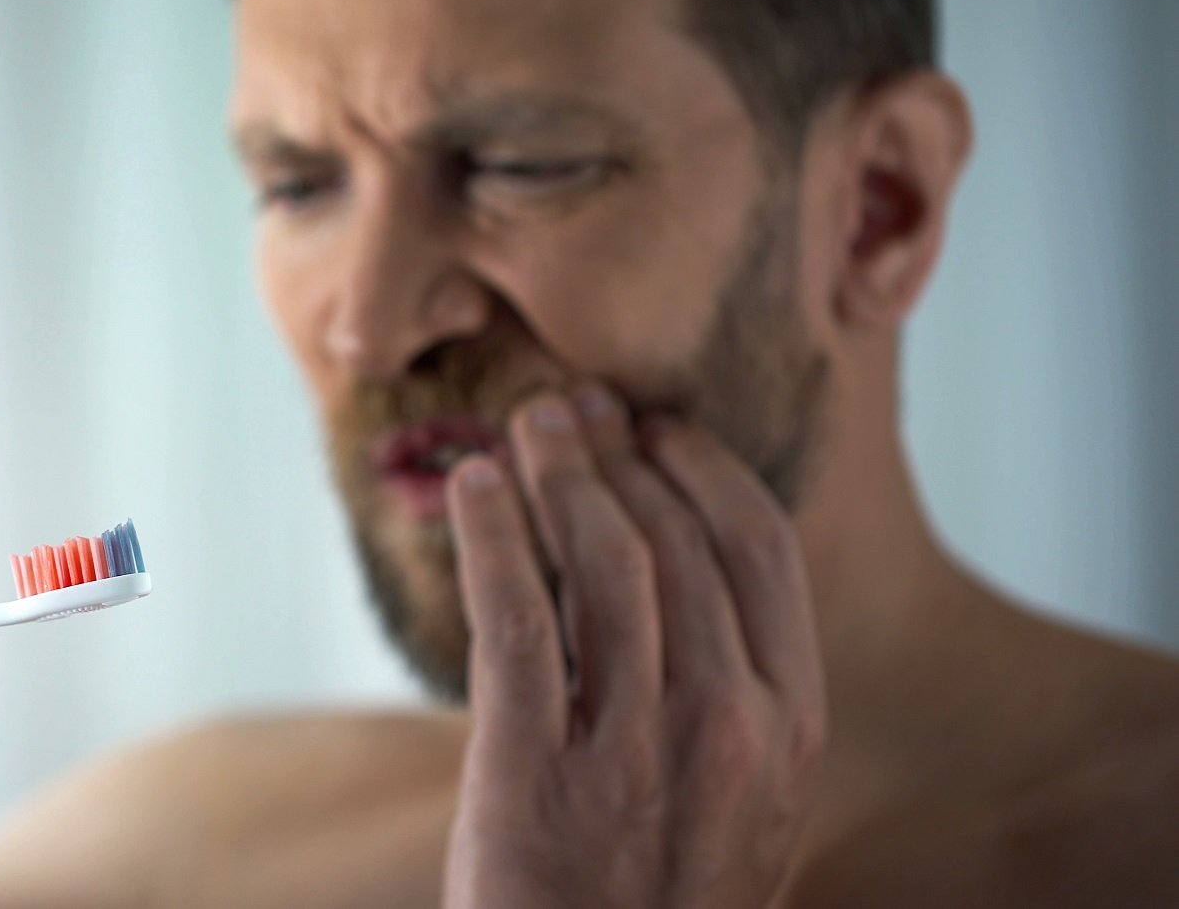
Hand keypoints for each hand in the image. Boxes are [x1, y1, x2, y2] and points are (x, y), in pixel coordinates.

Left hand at [441, 383, 825, 907]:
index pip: (760, 551)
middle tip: (573, 406)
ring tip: (527, 425)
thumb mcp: (744, 800)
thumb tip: (679, 557)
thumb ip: (733, 690)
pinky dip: (492, 536)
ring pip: (602, 563)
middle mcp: (727, 724)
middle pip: (673, 541)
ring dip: (559, 474)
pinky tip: (476, 487)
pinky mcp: (532, 769)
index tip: (657, 428)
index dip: (703, 469)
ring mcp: (631, 748)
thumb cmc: (662, 895)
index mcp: (792, 723)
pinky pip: (514, 619)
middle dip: (617, 456)